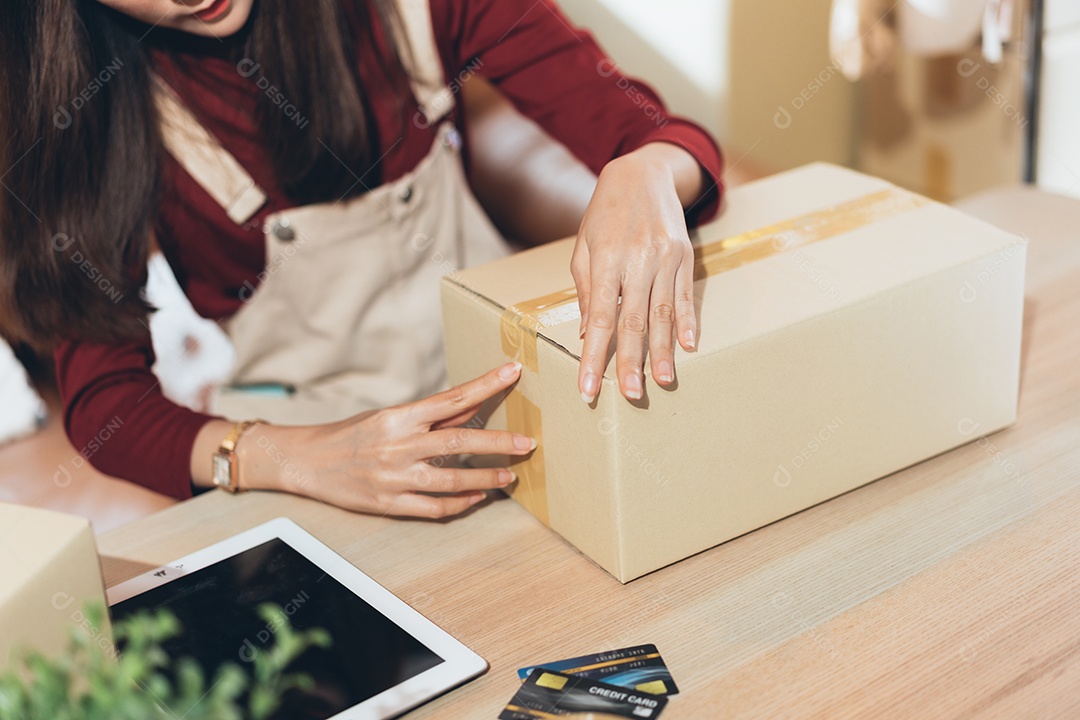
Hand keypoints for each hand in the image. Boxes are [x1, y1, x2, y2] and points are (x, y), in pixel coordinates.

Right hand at [195, 362, 534, 518]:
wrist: (305, 461)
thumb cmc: (350, 434)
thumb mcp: (389, 416)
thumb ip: (431, 415)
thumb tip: (472, 403)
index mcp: (400, 416)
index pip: (453, 397)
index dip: (487, 384)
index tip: (512, 372)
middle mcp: (400, 445)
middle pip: (460, 440)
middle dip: (498, 442)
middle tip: (527, 443)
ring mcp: (395, 477)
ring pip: (452, 479)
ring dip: (486, 478)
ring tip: (509, 477)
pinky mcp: (389, 503)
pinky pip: (433, 508)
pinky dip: (459, 503)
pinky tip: (476, 498)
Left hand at [572, 143, 703, 402]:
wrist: (642, 173)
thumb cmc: (604, 214)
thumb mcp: (584, 246)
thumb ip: (587, 290)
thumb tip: (589, 333)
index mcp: (606, 259)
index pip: (601, 317)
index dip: (594, 355)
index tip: (588, 386)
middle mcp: (637, 259)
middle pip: (634, 320)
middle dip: (631, 361)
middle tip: (629, 395)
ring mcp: (665, 257)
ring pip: (663, 312)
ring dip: (663, 350)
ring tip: (662, 381)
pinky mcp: (684, 256)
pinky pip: (686, 295)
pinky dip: (688, 322)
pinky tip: (689, 347)